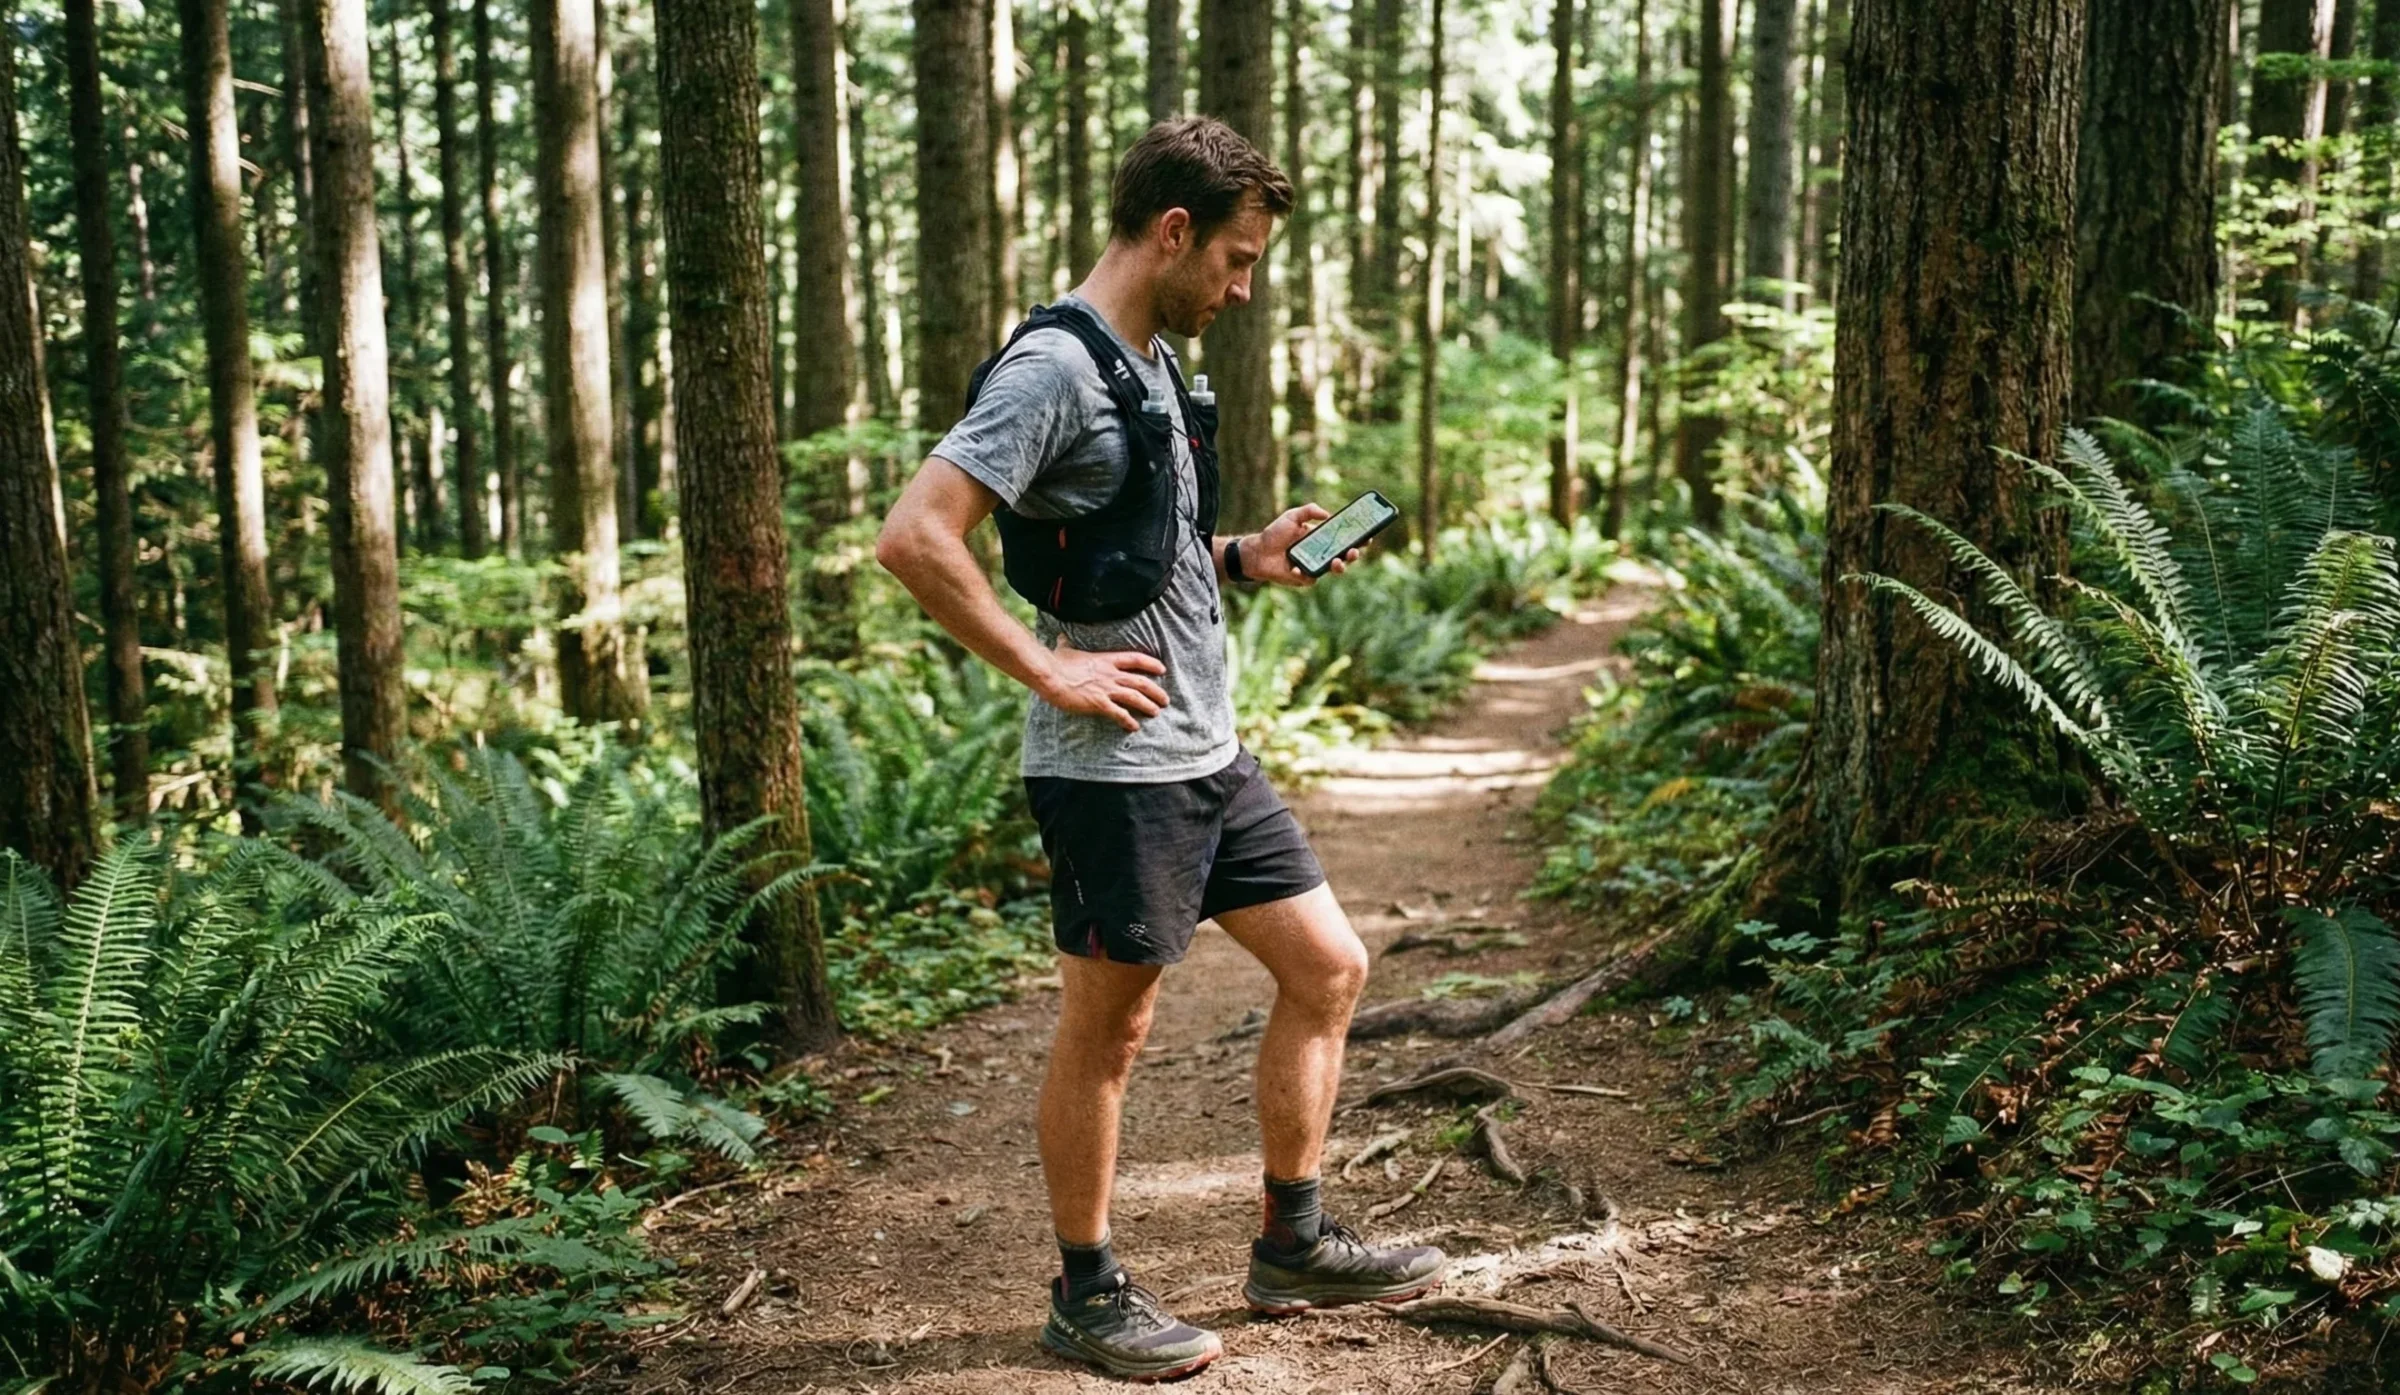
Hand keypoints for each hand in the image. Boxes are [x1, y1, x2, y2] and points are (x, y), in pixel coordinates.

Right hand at [1037, 635, 1170, 732]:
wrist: (1050, 676)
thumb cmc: (1056, 663)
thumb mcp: (1064, 649)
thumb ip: (1067, 644)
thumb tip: (1061, 637)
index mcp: (1105, 660)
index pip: (1135, 659)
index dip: (1151, 664)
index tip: (1162, 669)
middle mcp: (1110, 674)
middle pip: (1141, 682)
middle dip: (1156, 691)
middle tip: (1165, 700)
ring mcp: (1106, 689)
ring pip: (1135, 697)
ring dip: (1148, 706)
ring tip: (1156, 712)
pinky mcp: (1099, 703)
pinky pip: (1119, 714)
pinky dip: (1129, 721)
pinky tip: (1134, 727)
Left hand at [1244, 504, 1362, 587]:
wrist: (1257, 552)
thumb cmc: (1274, 533)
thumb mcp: (1291, 516)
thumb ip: (1309, 510)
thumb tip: (1328, 515)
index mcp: (1323, 538)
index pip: (1345, 538)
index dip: (1359, 538)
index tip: (1368, 535)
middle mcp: (1322, 553)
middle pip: (1345, 556)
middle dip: (1354, 554)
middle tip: (1354, 550)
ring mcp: (1315, 566)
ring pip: (1334, 569)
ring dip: (1339, 566)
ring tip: (1337, 561)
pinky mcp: (1304, 578)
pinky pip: (1310, 577)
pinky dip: (1304, 572)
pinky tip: (1295, 568)